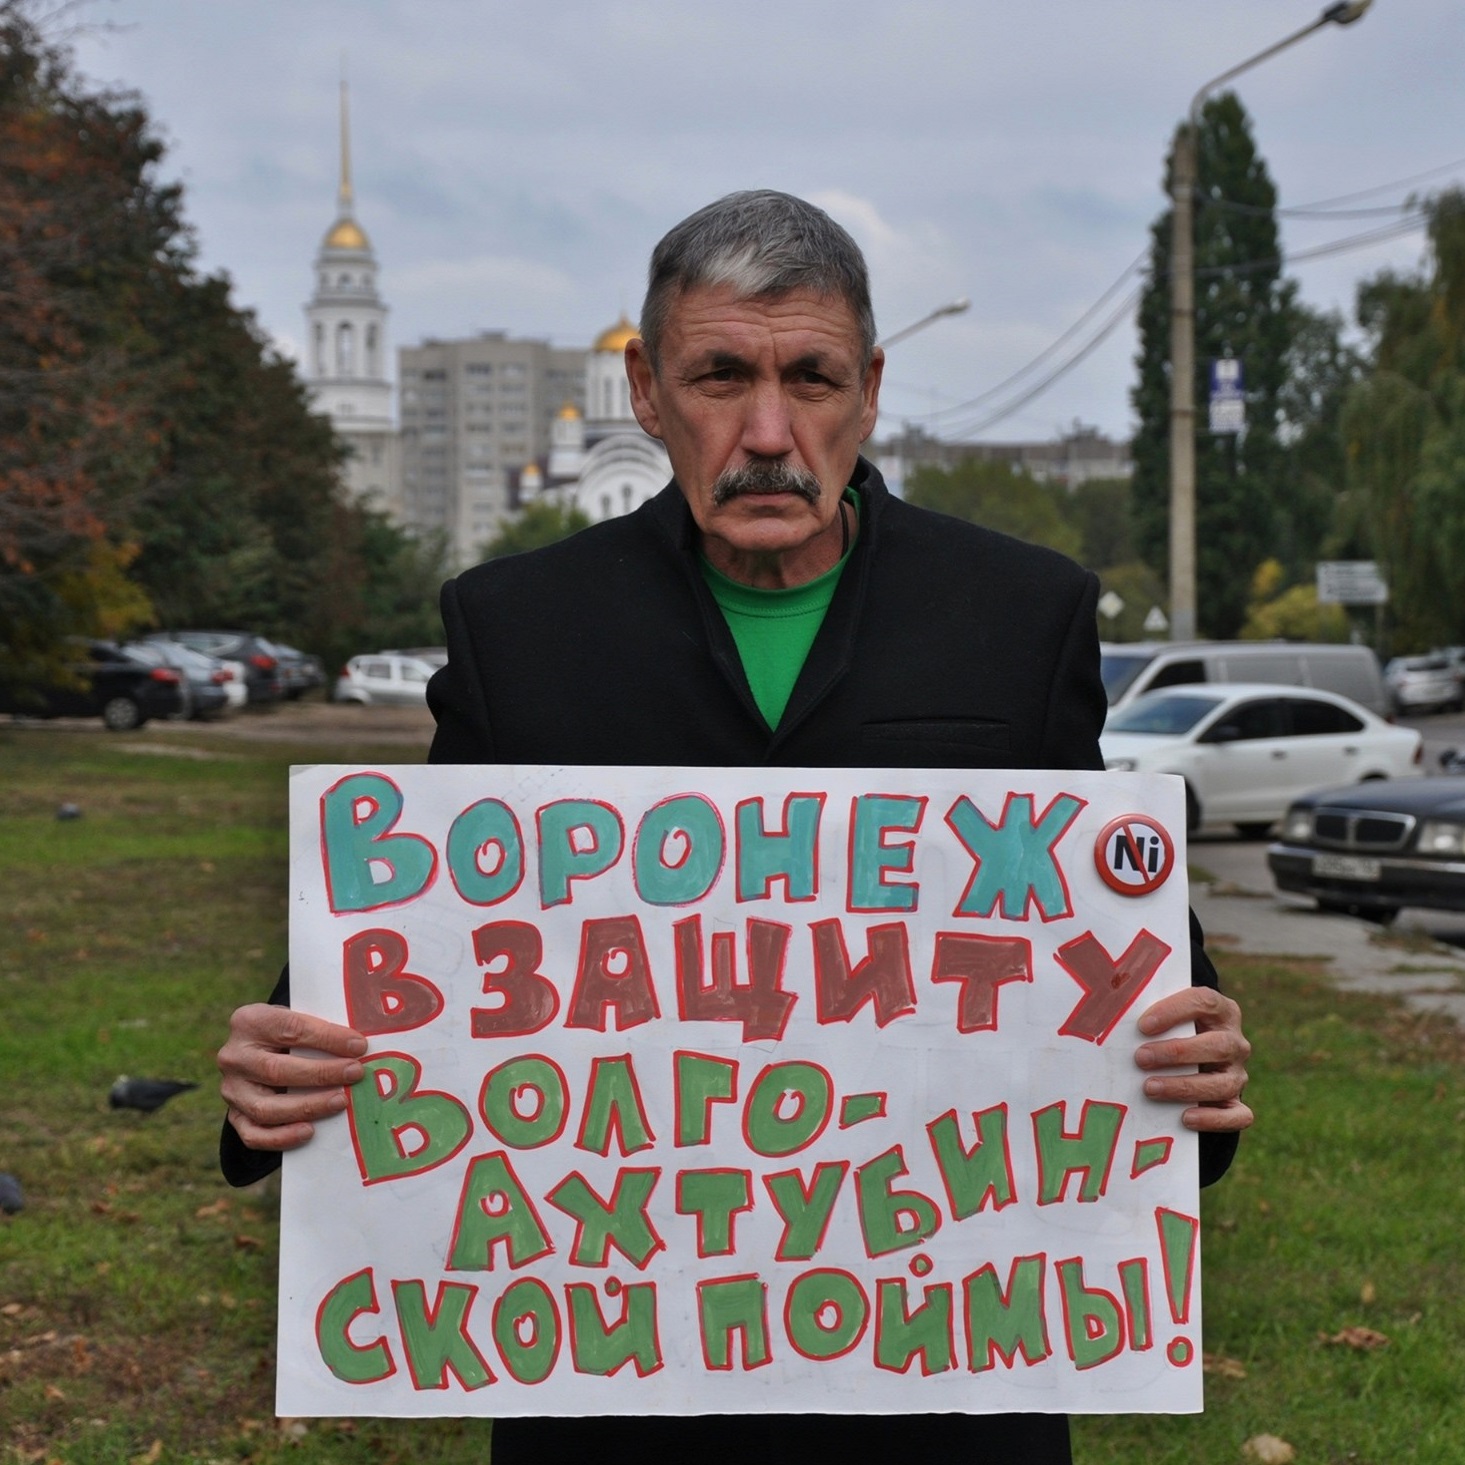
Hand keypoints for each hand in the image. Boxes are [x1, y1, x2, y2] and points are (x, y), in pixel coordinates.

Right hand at [218, 1004, 366, 1152]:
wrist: (262, 1049)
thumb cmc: (290, 1032)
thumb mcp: (298, 1018)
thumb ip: (320, 1029)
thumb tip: (360, 1047)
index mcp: (250, 1021)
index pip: (290, 1029)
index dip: (327, 1038)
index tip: (358, 1046)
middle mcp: (234, 1056)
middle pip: (276, 1070)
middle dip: (321, 1074)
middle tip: (355, 1073)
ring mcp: (231, 1089)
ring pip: (265, 1107)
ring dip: (308, 1107)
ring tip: (341, 1101)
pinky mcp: (234, 1115)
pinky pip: (253, 1134)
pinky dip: (282, 1137)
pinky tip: (309, 1131)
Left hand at [1134, 986, 1252, 1132]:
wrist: (1192, 1058)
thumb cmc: (1168, 1030)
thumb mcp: (1163, 1014)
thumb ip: (1146, 1010)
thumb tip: (1104, 1011)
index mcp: (1220, 1011)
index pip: (1204, 1002)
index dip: (1174, 1011)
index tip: (1143, 1025)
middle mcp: (1235, 1042)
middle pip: (1217, 1046)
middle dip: (1176, 1052)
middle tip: (1141, 1058)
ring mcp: (1238, 1074)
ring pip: (1223, 1083)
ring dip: (1184, 1087)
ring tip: (1149, 1088)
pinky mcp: (1237, 1104)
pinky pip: (1238, 1115)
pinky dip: (1213, 1119)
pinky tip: (1185, 1118)